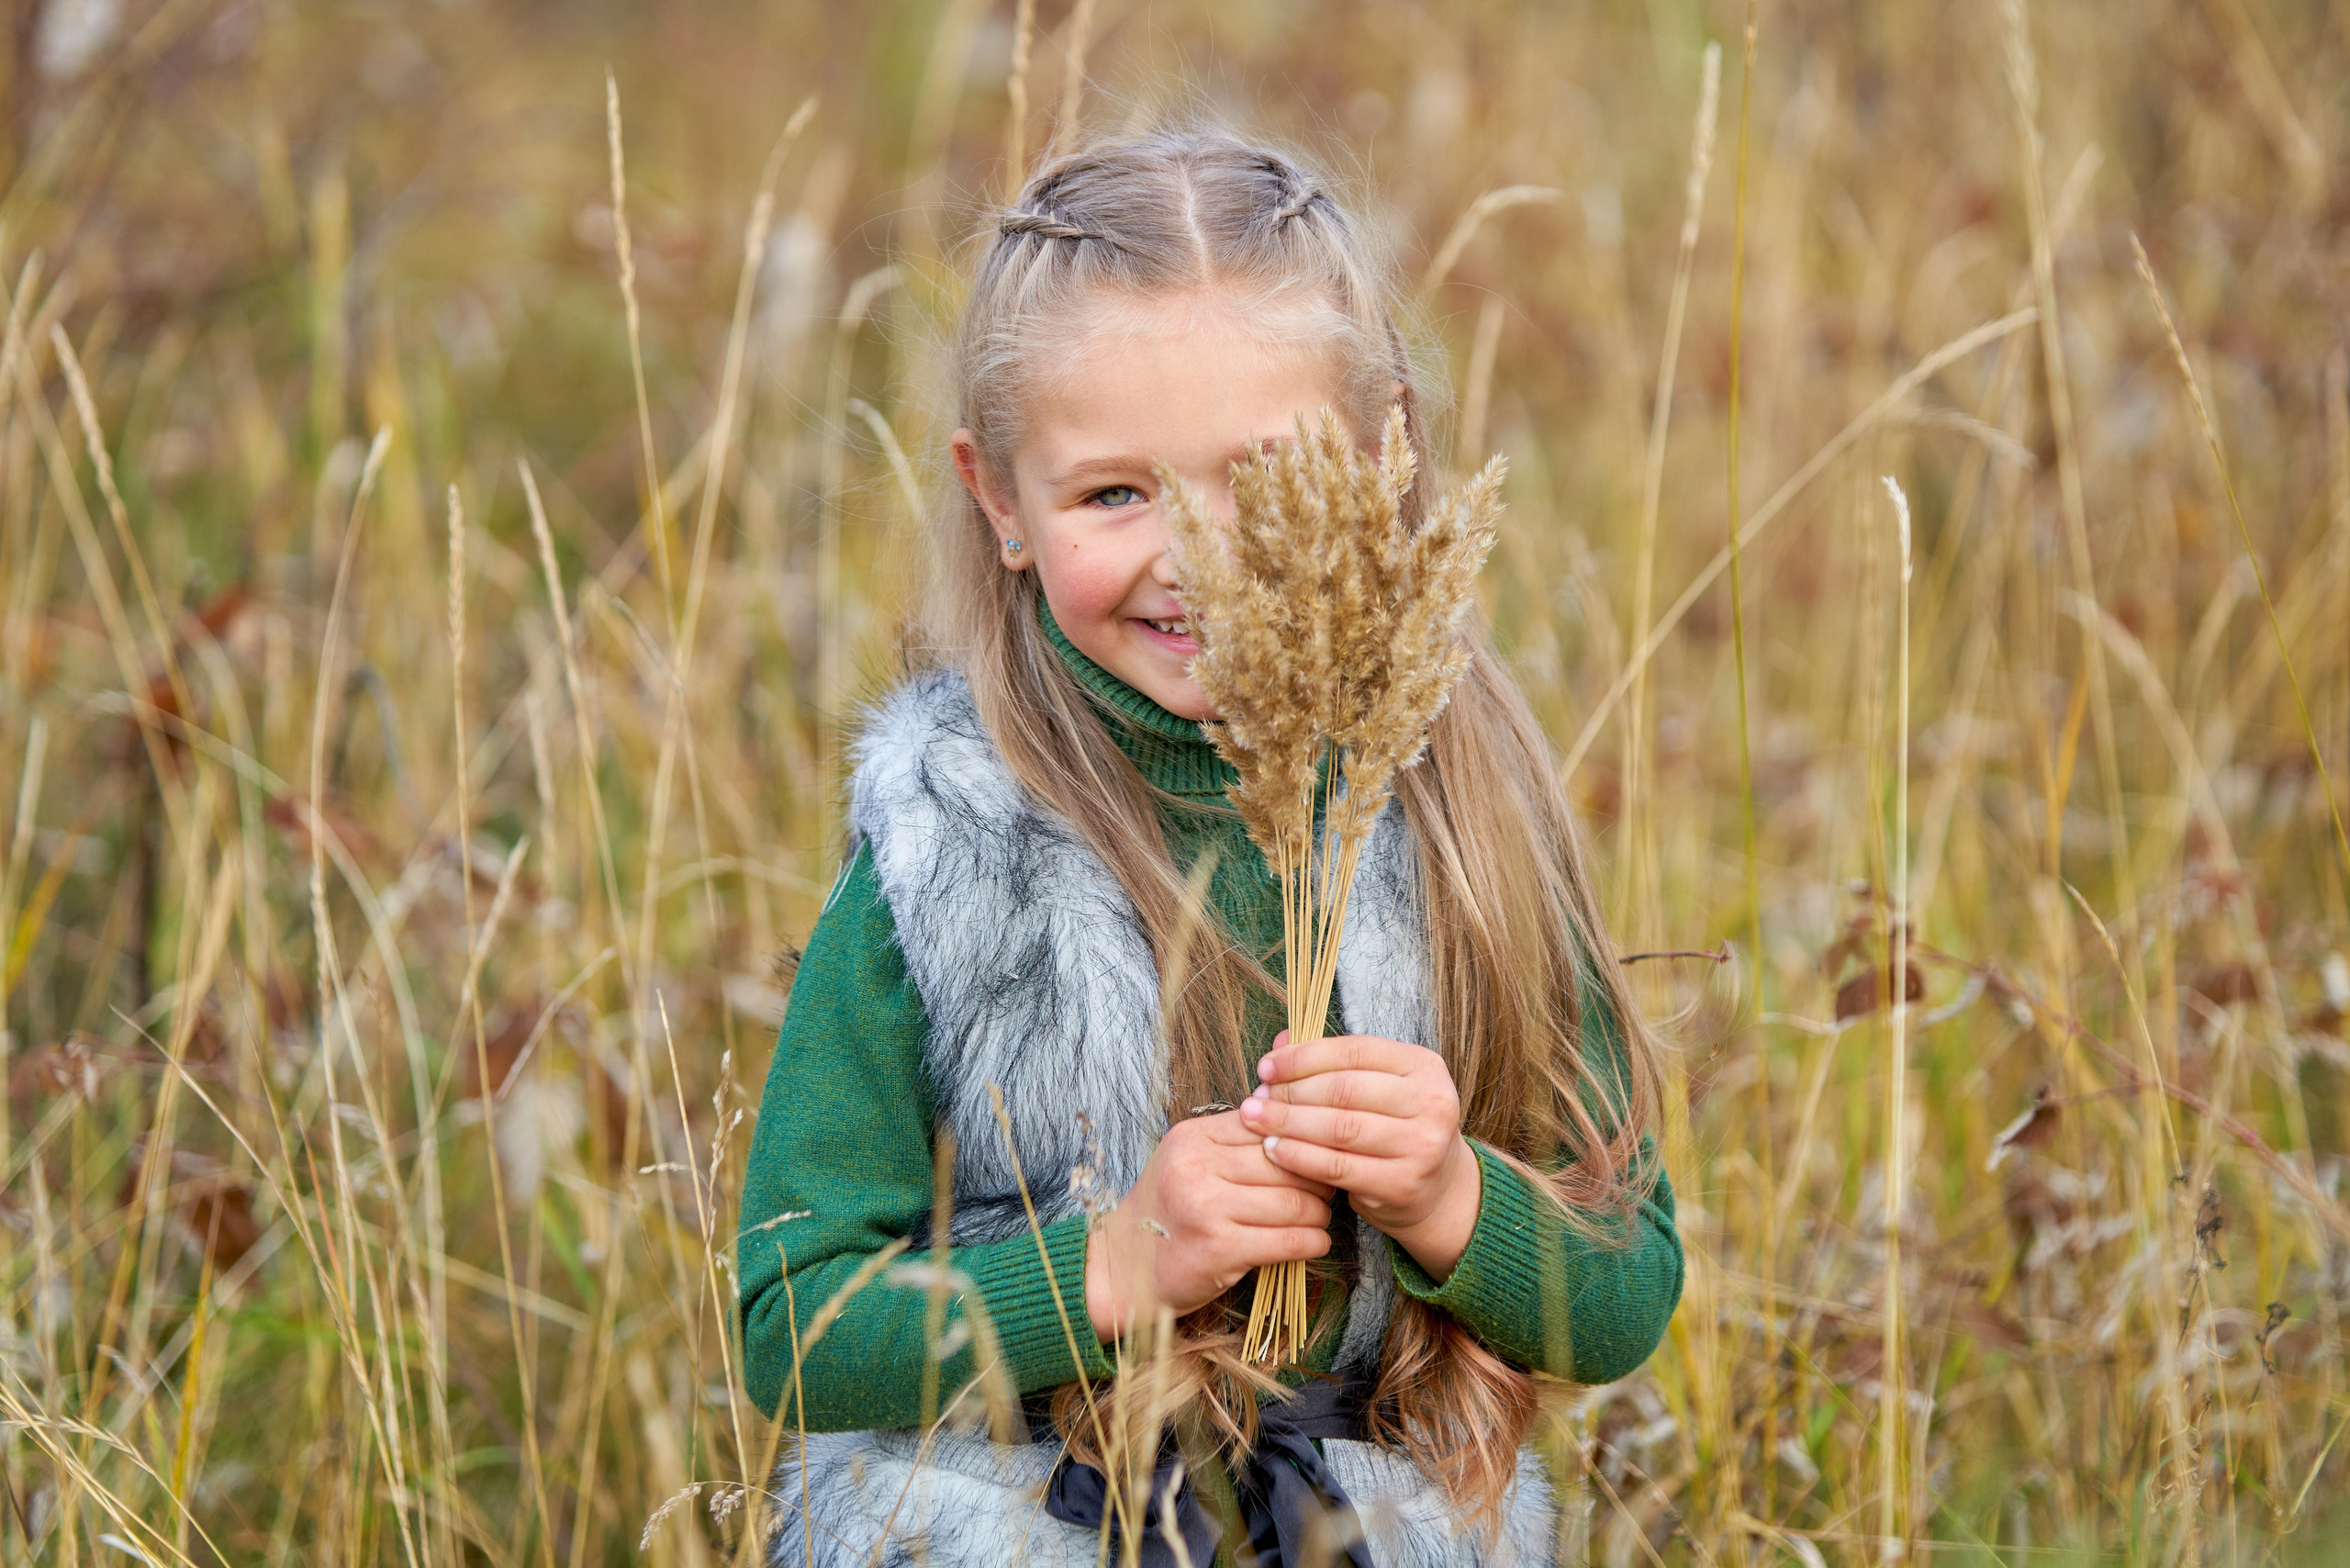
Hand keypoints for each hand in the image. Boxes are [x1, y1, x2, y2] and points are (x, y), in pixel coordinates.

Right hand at [1083, 1110, 1333, 1341]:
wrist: (1123, 1269)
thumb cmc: (1167, 1213)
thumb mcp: (1188, 1161)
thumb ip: (1234, 1139)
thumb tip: (1287, 1108)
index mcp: (1192, 1138)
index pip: (1267, 1124)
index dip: (1301, 1140)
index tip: (1315, 1156)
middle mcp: (1197, 1167)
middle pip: (1286, 1163)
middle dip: (1316, 1178)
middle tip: (1326, 1190)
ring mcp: (1206, 1208)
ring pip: (1294, 1202)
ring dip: (1318, 1214)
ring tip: (1318, 1219)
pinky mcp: (1219, 1249)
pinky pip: (1289, 1240)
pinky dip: (1313, 1242)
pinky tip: (1315, 1242)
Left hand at [1239, 1031, 1482, 1279]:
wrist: (1437, 1189)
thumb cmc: (1395, 1128)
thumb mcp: (1377, 1088)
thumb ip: (1333, 1063)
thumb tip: (1280, 1039)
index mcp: (1424, 1065)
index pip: (1354, 1050)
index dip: (1303, 1056)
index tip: (1266, 1066)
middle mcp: (1431, 1102)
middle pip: (1344, 1089)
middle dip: (1291, 1092)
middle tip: (1256, 1097)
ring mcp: (1422, 1145)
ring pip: (1339, 1129)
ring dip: (1289, 1123)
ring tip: (1256, 1120)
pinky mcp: (1403, 1183)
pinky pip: (1337, 1167)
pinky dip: (1299, 1157)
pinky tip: (1274, 1150)